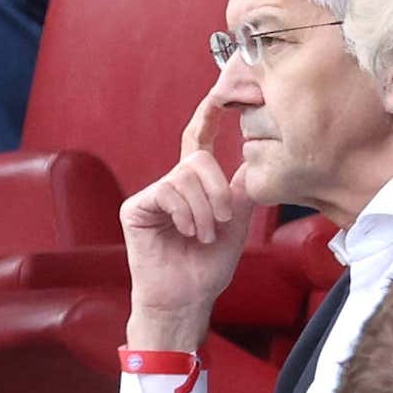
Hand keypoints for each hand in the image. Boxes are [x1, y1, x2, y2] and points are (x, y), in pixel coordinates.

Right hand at [120, 90, 252, 350]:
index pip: (200, 140)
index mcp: (196, 185)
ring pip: (185, 176)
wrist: (188, 298)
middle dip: (218, 190)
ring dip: (204, 209)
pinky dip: (186, 213)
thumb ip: (243, 190)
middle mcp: (173, 184)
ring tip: (205, 235)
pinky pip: (167, 191)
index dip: (209, 115)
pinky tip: (188, 232)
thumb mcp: (237, 222)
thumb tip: (256, 157)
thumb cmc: (210, 266)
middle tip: (223, 221)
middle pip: (198, 159)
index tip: (220, 94)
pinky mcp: (136, 207)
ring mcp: (153, 194)